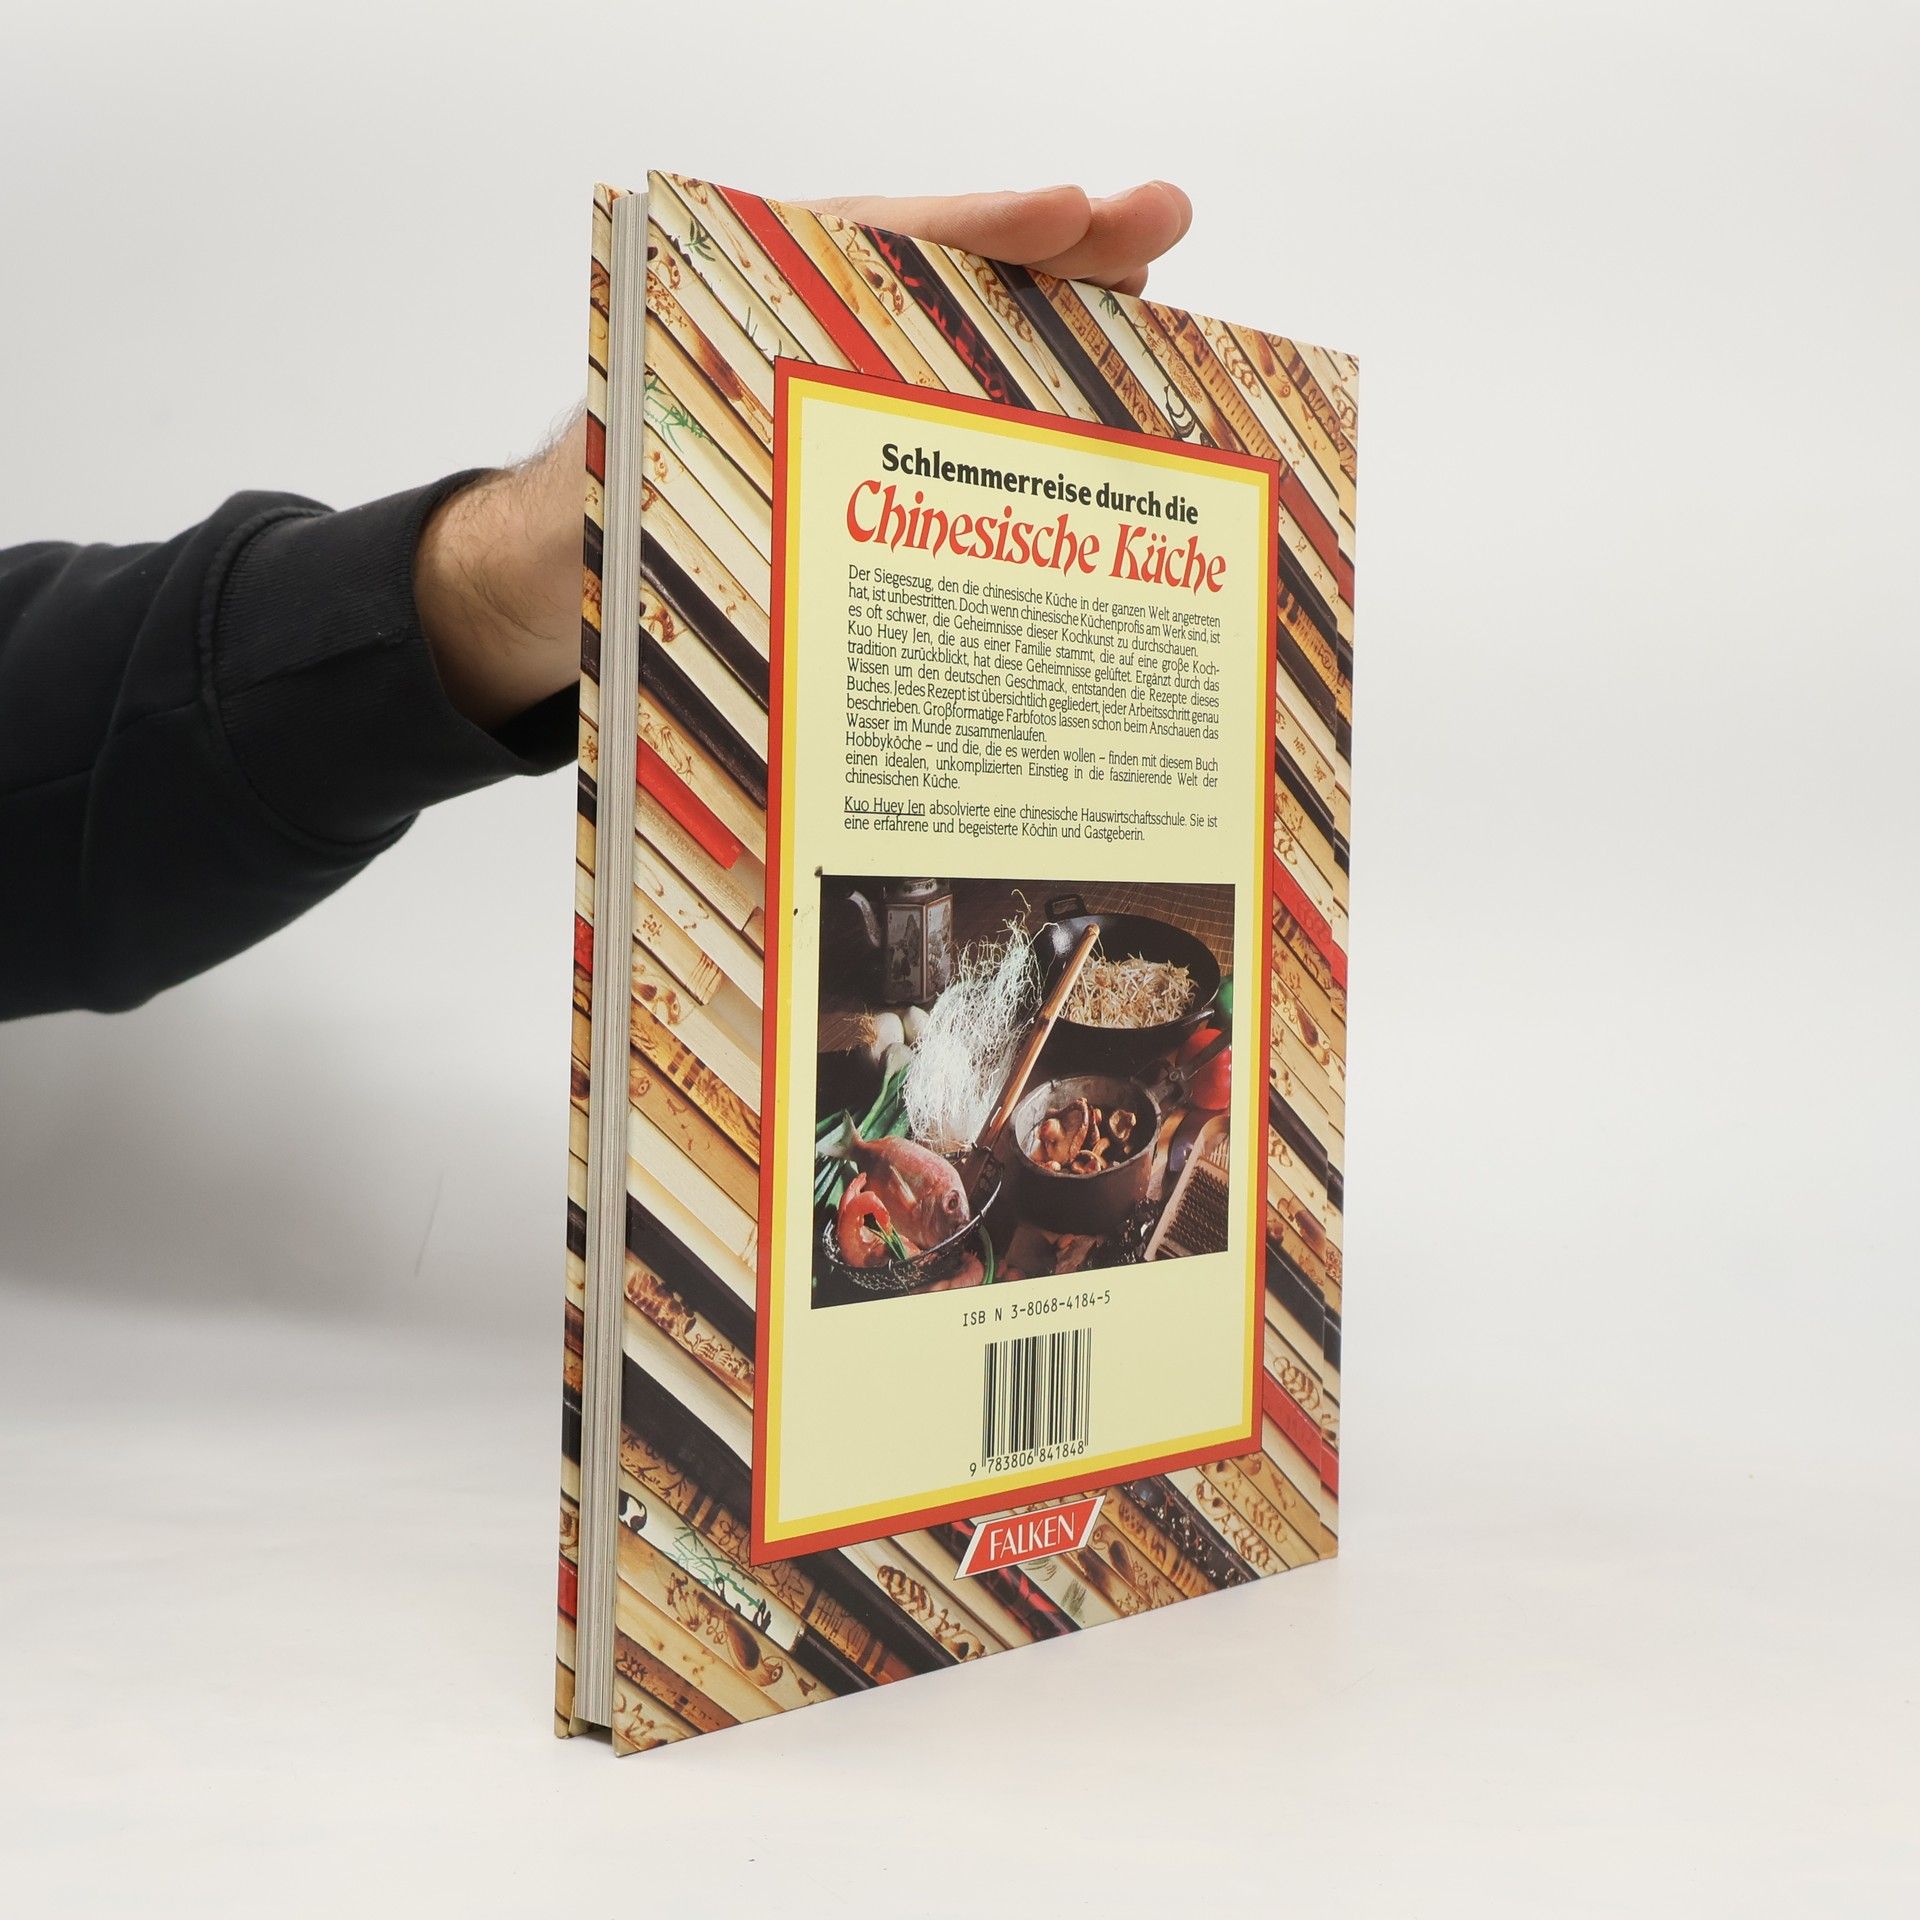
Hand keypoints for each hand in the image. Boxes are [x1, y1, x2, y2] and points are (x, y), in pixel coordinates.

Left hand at [416, 181, 1192, 730]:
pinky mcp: (860, 464)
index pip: (861, 251)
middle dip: (1049, 248)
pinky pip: (953, 430)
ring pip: (961, 346)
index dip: (965, 231)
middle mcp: (800, 348)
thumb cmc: (566, 533)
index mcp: (735, 325)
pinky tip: (1099, 409)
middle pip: (937, 278)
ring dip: (1058, 321)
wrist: (547, 589)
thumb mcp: (598, 499)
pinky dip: (1027, 414)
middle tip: (1158, 219)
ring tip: (1157, 288)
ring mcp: (839, 403)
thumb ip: (655, 473)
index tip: (1059, 211)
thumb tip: (738, 483)